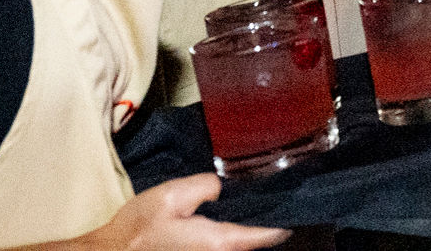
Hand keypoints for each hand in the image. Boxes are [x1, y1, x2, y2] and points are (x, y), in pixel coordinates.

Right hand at [77, 174, 287, 248]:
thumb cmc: (138, 229)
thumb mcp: (172, 196)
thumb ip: (206, 186)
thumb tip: (223, 187)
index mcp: (219, 242)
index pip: (267, 234)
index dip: (283, 216)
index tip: (292, 200)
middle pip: (255, 241)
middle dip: (264, 218)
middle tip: (269, 193)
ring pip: (240, 244)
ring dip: (247, 226)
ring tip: (249, 201)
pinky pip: (224, 246)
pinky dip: (232, 232)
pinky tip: (228, 215)